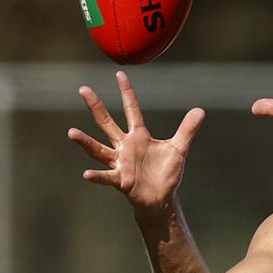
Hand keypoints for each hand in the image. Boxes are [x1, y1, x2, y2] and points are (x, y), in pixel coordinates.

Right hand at [68, 71, 204, 214]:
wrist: (161, 198)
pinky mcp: (121, 180)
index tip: (120, 73)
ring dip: (86, 142)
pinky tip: (86, 174)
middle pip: (107, 123)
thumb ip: (187, 130)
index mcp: (139, 136)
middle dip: (96, 106)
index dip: (126, 92)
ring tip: (71, 132)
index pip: (131, 109)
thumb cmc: (166, 173)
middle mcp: (125, 146)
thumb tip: (201, 110)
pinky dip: (97, 176)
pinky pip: (106, 177)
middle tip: (83, 89)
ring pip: (99, 149)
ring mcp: (120, 163)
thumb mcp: (179, 149)